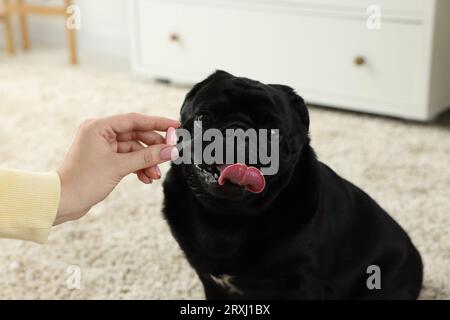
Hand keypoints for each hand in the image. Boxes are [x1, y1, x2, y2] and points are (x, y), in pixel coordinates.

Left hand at [54, 113, 179, 224]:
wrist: (63, 201)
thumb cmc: (83, 181)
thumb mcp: (119, 167)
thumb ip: (147, 157)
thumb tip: (170, 150)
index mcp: (99, 127)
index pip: (135, 120)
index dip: (157, 123)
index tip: (175, 126)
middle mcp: (100, 133)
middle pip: (136, 135)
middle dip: (153, 148)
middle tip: (170, 155)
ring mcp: (102, 147)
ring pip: (134, 149)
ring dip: (146, 161)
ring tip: (155, 174)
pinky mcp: (105, 160)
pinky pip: (128, 159)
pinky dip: (138, 167)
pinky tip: (146, 178)